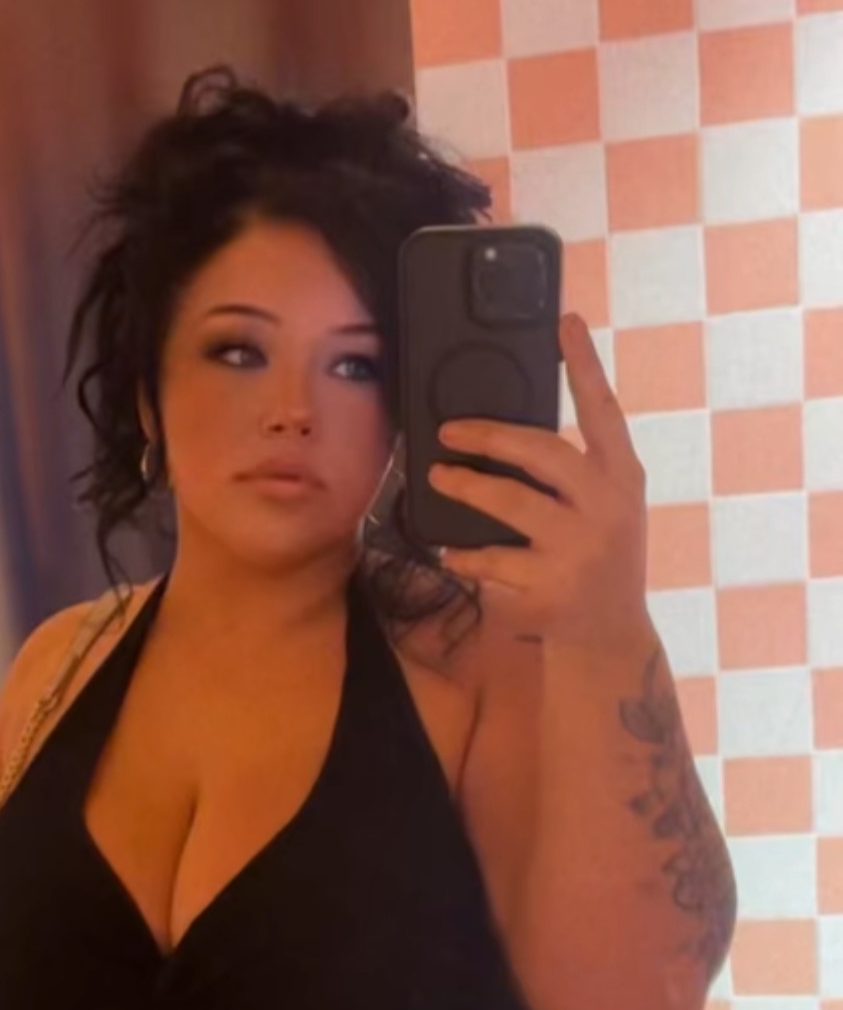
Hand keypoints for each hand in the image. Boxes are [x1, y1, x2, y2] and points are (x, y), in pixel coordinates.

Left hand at [427, 313, 652, 655]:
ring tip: (439, 478)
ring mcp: (577, 548)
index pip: (604, 410)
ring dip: (465, 488)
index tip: (566, 322)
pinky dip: (465, 554)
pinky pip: (489, 558)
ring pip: (507, 503)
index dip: (585, 364)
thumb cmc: (596, 558)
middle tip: (449, 431)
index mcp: (622, 477)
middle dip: (488, 436)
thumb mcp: (605, 507)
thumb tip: (508, 433)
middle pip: (540, 451)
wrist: (608, 635)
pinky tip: (451, 551)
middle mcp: (606, 506)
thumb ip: (576, 472)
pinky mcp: (547, 586)